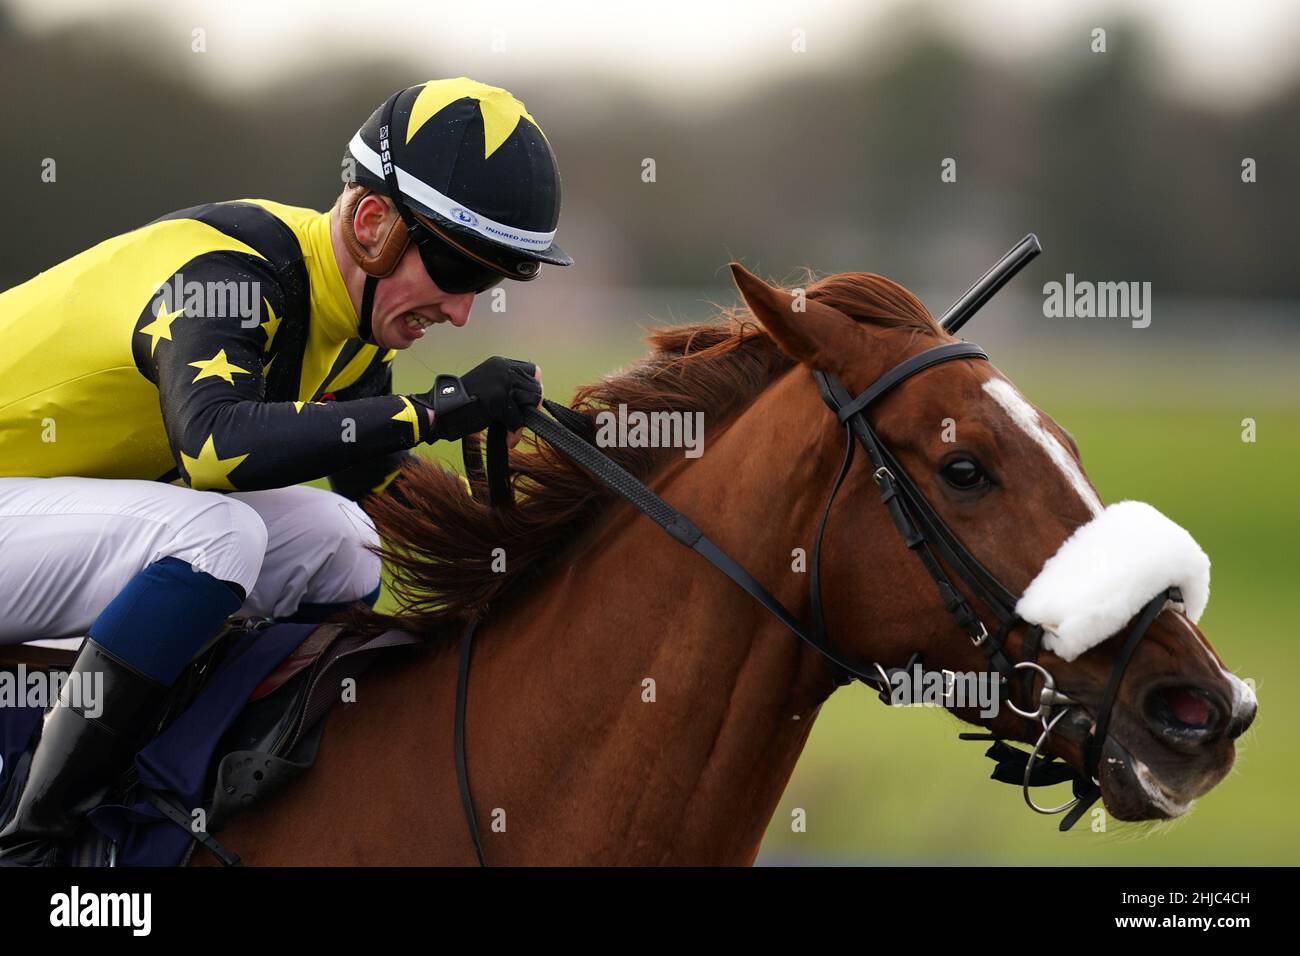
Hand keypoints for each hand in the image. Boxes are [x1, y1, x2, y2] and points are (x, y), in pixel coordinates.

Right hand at [411, 356, 542, 443]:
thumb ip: (508, 390)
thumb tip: (534, 403)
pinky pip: (517, 418)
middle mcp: (502, 369)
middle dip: (533, 406)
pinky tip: (509, 440)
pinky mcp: (498, 398)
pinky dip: (514, 432)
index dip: (534, 388)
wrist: (441, 411)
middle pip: (536, 386)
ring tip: (513, 431)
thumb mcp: (489, 389)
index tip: (528, 405)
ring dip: (524, 420)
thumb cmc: (464, 405)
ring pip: (531, 401)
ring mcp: (501, 382)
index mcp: (500, 364)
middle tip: (522, 420)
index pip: (533, 371)